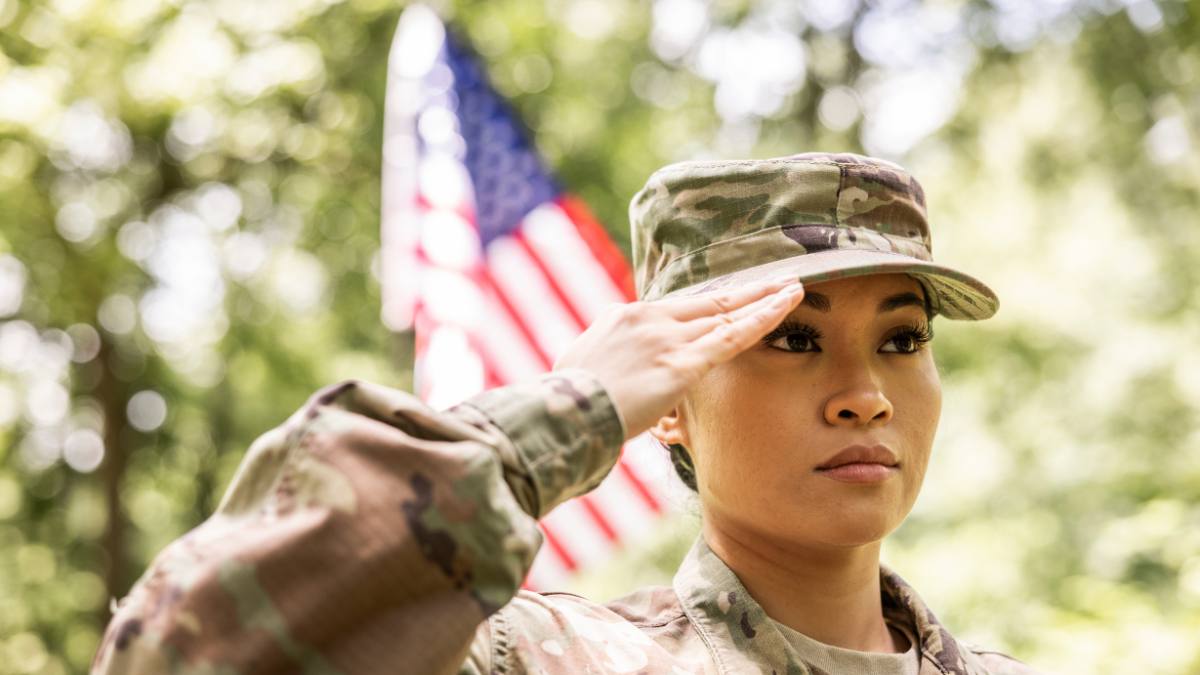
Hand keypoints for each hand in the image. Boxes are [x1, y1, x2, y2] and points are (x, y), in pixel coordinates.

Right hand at [553, 278, 805, 439]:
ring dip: (763, 299)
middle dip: (746, 291)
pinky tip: (786, 304)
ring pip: (726, 313)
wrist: (562, 413)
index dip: (711, 305)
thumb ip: (604, 352)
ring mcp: (667, 339)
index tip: (732, 299)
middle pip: (709, 301)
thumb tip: (605, 358)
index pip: (678, 308)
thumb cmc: (566, 399)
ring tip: (794, 288)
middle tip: (778, 279)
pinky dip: (763, 318)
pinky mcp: (681, 364)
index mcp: (625, 316)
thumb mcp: (581, 363)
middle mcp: (649, 318)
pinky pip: (732, 336)